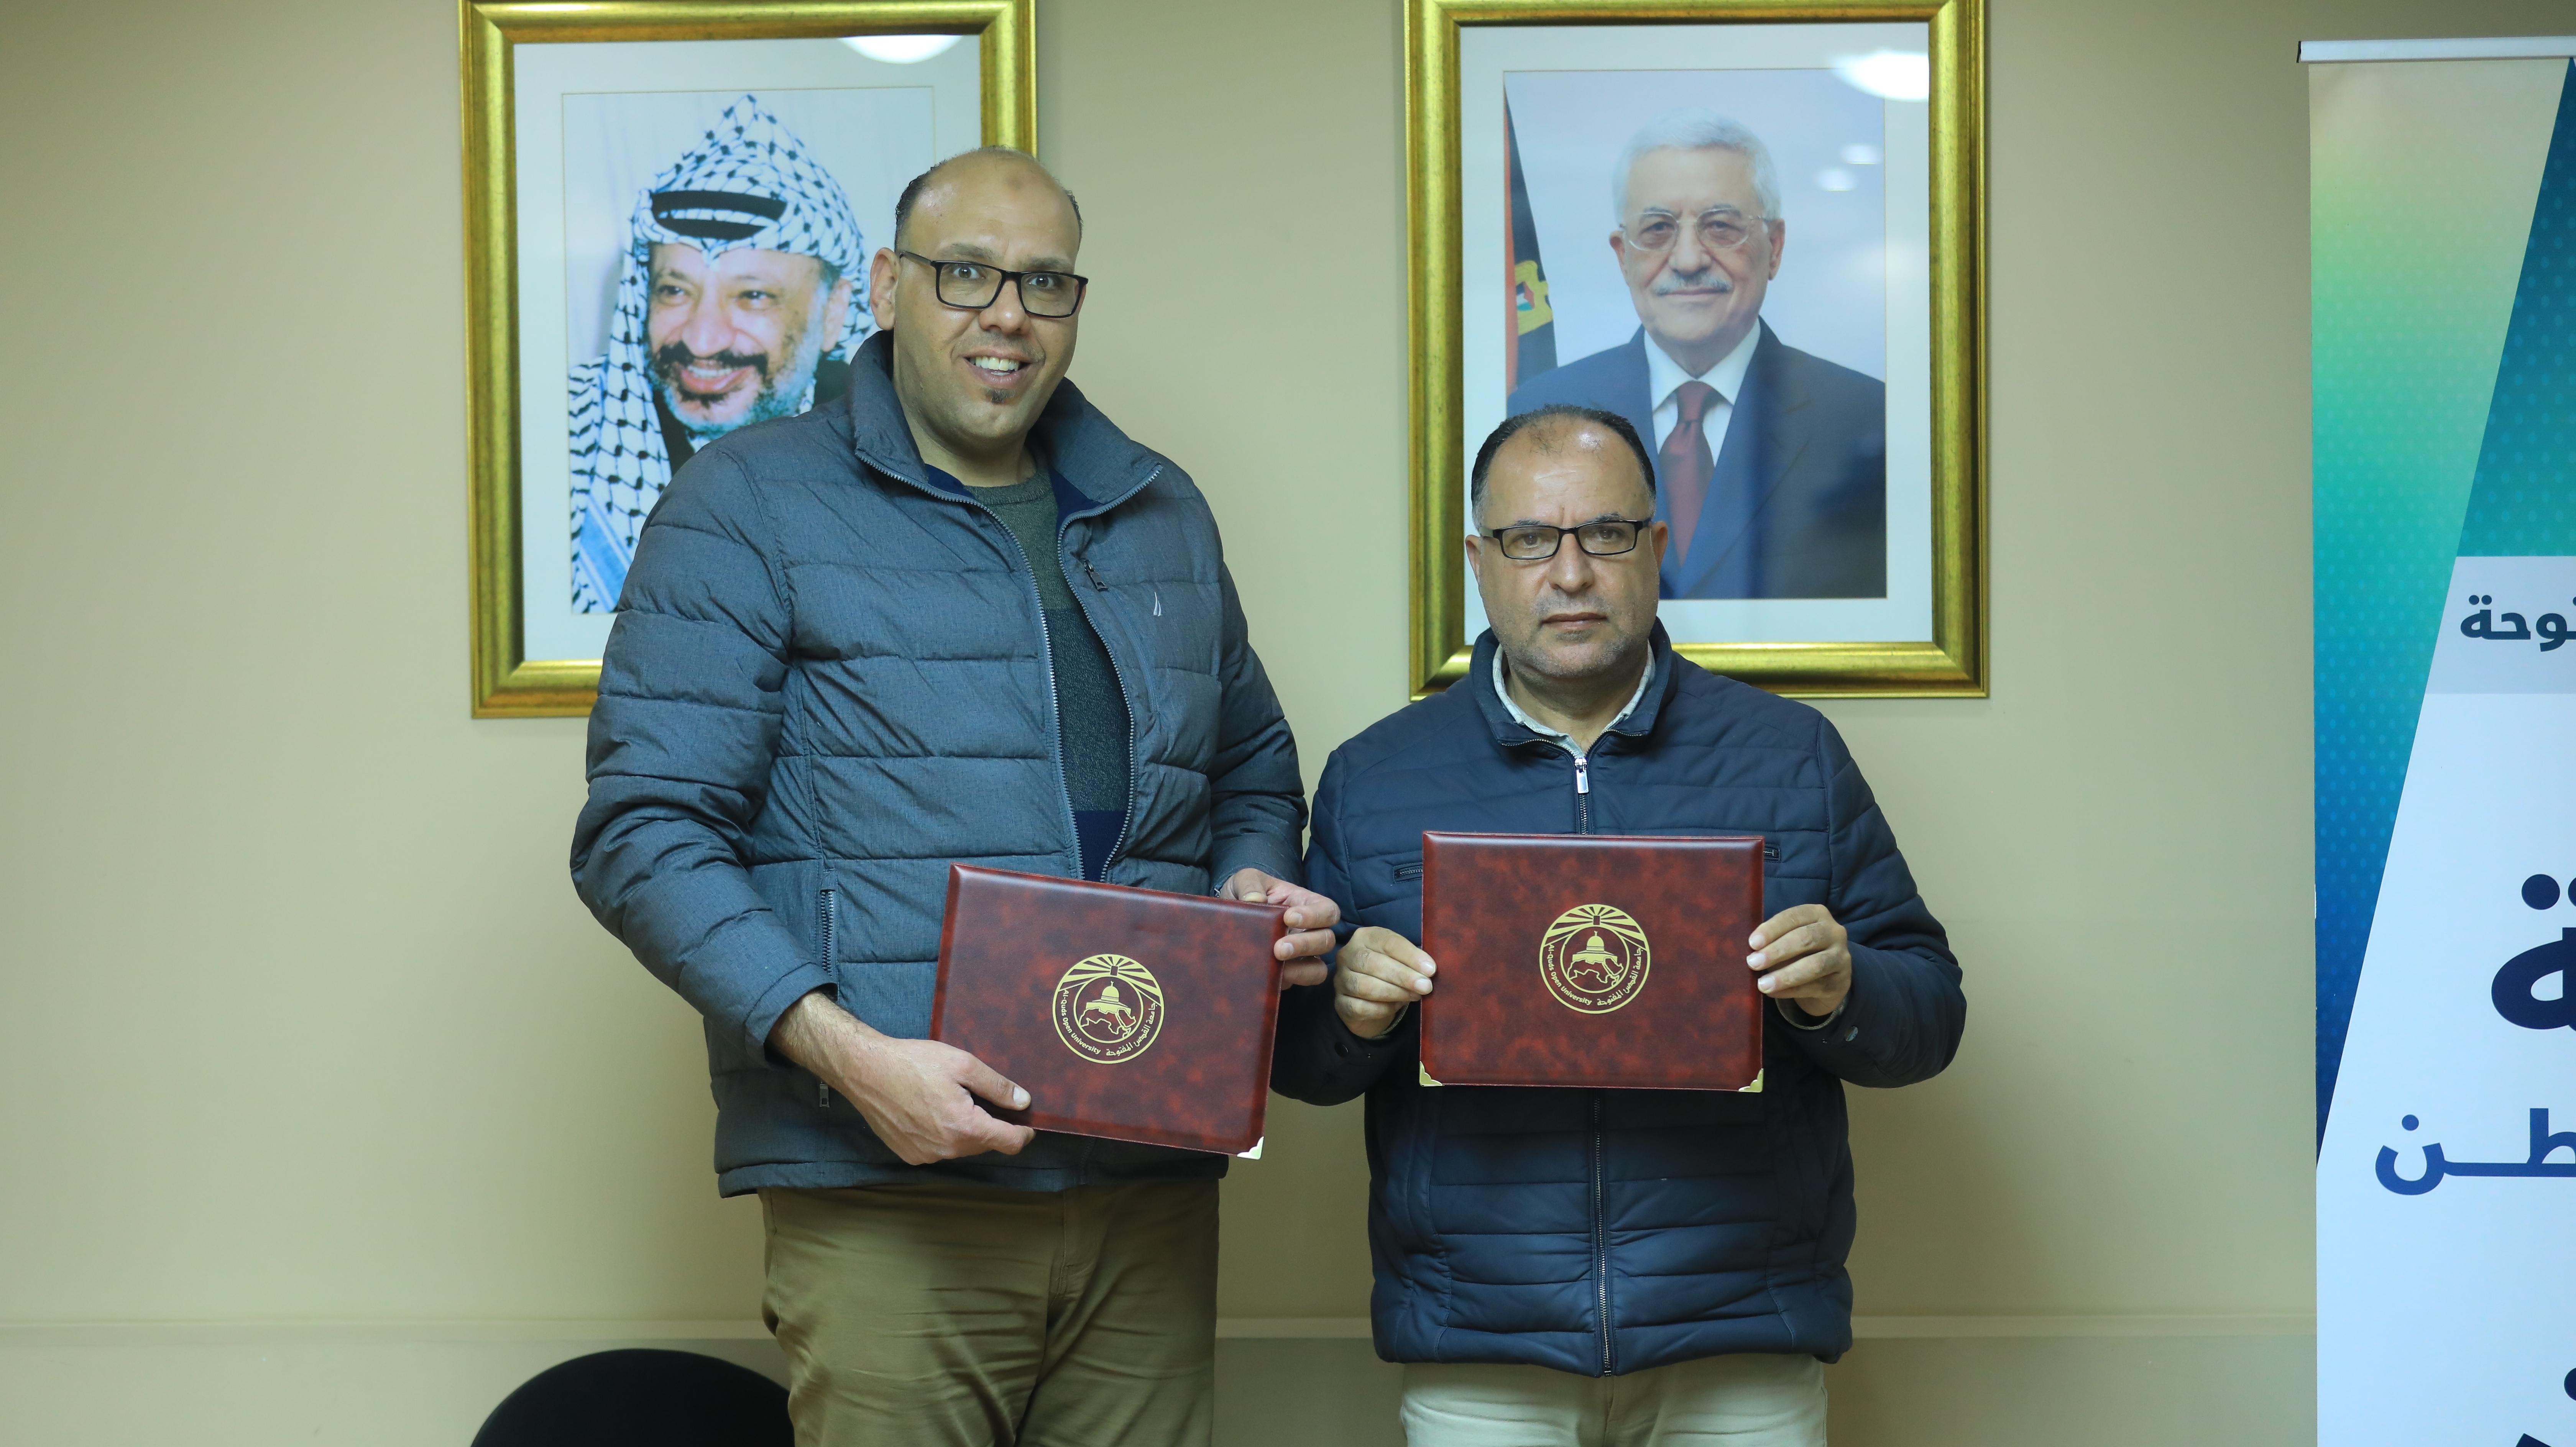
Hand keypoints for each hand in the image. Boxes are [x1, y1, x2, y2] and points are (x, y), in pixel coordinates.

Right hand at [769, 991, 1036, 1163]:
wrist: (865, 1071)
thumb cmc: (914, 1063)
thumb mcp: (963, 1064)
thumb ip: (997, 1086)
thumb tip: (1023, 1102)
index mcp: (965, 1128)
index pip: (1009, 1143)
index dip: (1024, 1134)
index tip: (1028, 1124)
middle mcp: (947, 1150)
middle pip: (985, 1145)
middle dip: (993, 1126)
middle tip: (987, 1101)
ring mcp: (925, 1155)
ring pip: (961, 1147)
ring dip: (967, 1130)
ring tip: (956, 1101)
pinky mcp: (909, 1154)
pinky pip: (939, 1149)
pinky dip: (944, 1135)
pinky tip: (933, 1111)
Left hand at [1224, 868, 1342, 988]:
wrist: (1224, 918)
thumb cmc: (1244, 893)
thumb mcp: (1244, 879)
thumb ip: (1249, 885)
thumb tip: (1255, 901)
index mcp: (1304, 903)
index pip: (1327, 910)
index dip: (1315, 916)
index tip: (1289, 917)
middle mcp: (1307, 930)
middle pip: (1327, 940)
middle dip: (1305, 945)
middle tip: (1279, 948)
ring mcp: (1299, 955)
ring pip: (1318, 968)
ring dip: (1302, 970)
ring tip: (1277, 965)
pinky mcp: (1287, 973)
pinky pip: (1297, 983)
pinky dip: (1288, 981)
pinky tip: (1269, 977)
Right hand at [1332, 925, 1433, 1039]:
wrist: (1369, 1001)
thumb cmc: (1389, 974)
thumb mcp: (1400, 960)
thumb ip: (1412, 960)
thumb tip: (1429, 970)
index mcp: (1365, 937)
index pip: (1387, 942)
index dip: (1410, 956)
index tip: (1430, 969)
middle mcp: (1348, 955)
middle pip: (1374, 963)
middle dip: (1403, 976)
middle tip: (1426, 986)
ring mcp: (1340, 979)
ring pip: (1366, 986)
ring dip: (1395, 992)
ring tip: (1415, 996)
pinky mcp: (1340, 1003)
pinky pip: (1361, 1007)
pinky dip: (1382, 1008)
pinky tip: (1397, 1006)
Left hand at [1747, 904, 1851, 1018]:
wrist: (1828, 978)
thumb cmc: (1800, 953)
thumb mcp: (1787, 940)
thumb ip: (1772, 941)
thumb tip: (1751, 951)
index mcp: (1818, 914)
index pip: (1794, 917)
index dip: (1772, 929)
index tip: (1752, 943)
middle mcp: (1834, 932)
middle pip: (1806, 938)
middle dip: (1777, 951)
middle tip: (1753, 962)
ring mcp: (1841, 957)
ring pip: (1815, 965)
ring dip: (1785, 975)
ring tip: (1762, 984)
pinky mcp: (1841, 982)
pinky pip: (1815, 987)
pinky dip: (1791, 991)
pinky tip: (1773, 993)